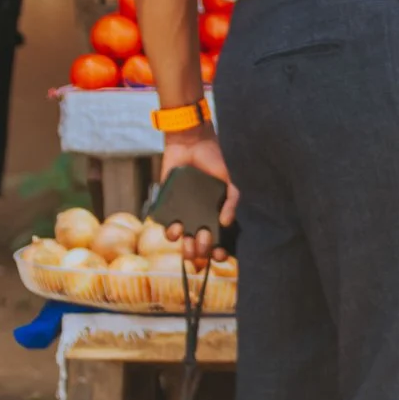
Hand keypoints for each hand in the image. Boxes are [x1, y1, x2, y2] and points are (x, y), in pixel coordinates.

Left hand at [159, 131, 238, 265]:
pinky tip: (175, 227)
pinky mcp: (167, 207)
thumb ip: (232, 201)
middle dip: (202, 251)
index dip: (220, 252)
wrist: (190, 143)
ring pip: (183, 240)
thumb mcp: (230, 181)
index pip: (219, 241)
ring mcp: (184, 214)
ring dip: (185, 247)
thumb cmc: (214, 161)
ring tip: (187, 240)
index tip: (220, 255)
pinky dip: (170, 231)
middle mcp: (200, 217)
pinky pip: (166, 226)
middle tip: (204, 243)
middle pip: (200, 246)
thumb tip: (226, 223)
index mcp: (216, 214)